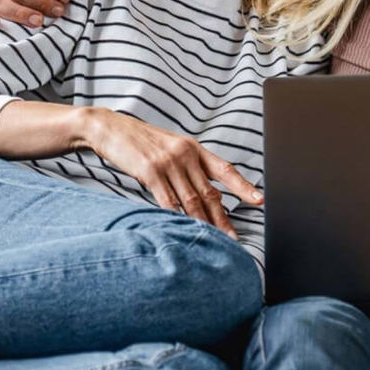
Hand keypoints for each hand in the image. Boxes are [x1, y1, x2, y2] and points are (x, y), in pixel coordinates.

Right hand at [83, 108, 262, 239]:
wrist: (110, 128)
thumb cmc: (140, 141)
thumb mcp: (170, 147)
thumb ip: (188, 167)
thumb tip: (204, 194)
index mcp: (193, 148)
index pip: (225, 169)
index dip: (243, 186)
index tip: (259, 200)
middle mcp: (185, 154)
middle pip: (209, 192)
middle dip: (223, 219)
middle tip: (233, 239)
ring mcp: (168, 163)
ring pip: (191, 200)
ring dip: (204, 224)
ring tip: (214, 242)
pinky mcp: (150, 171)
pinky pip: (168, 201)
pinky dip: (177, 218)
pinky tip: (183, 231)